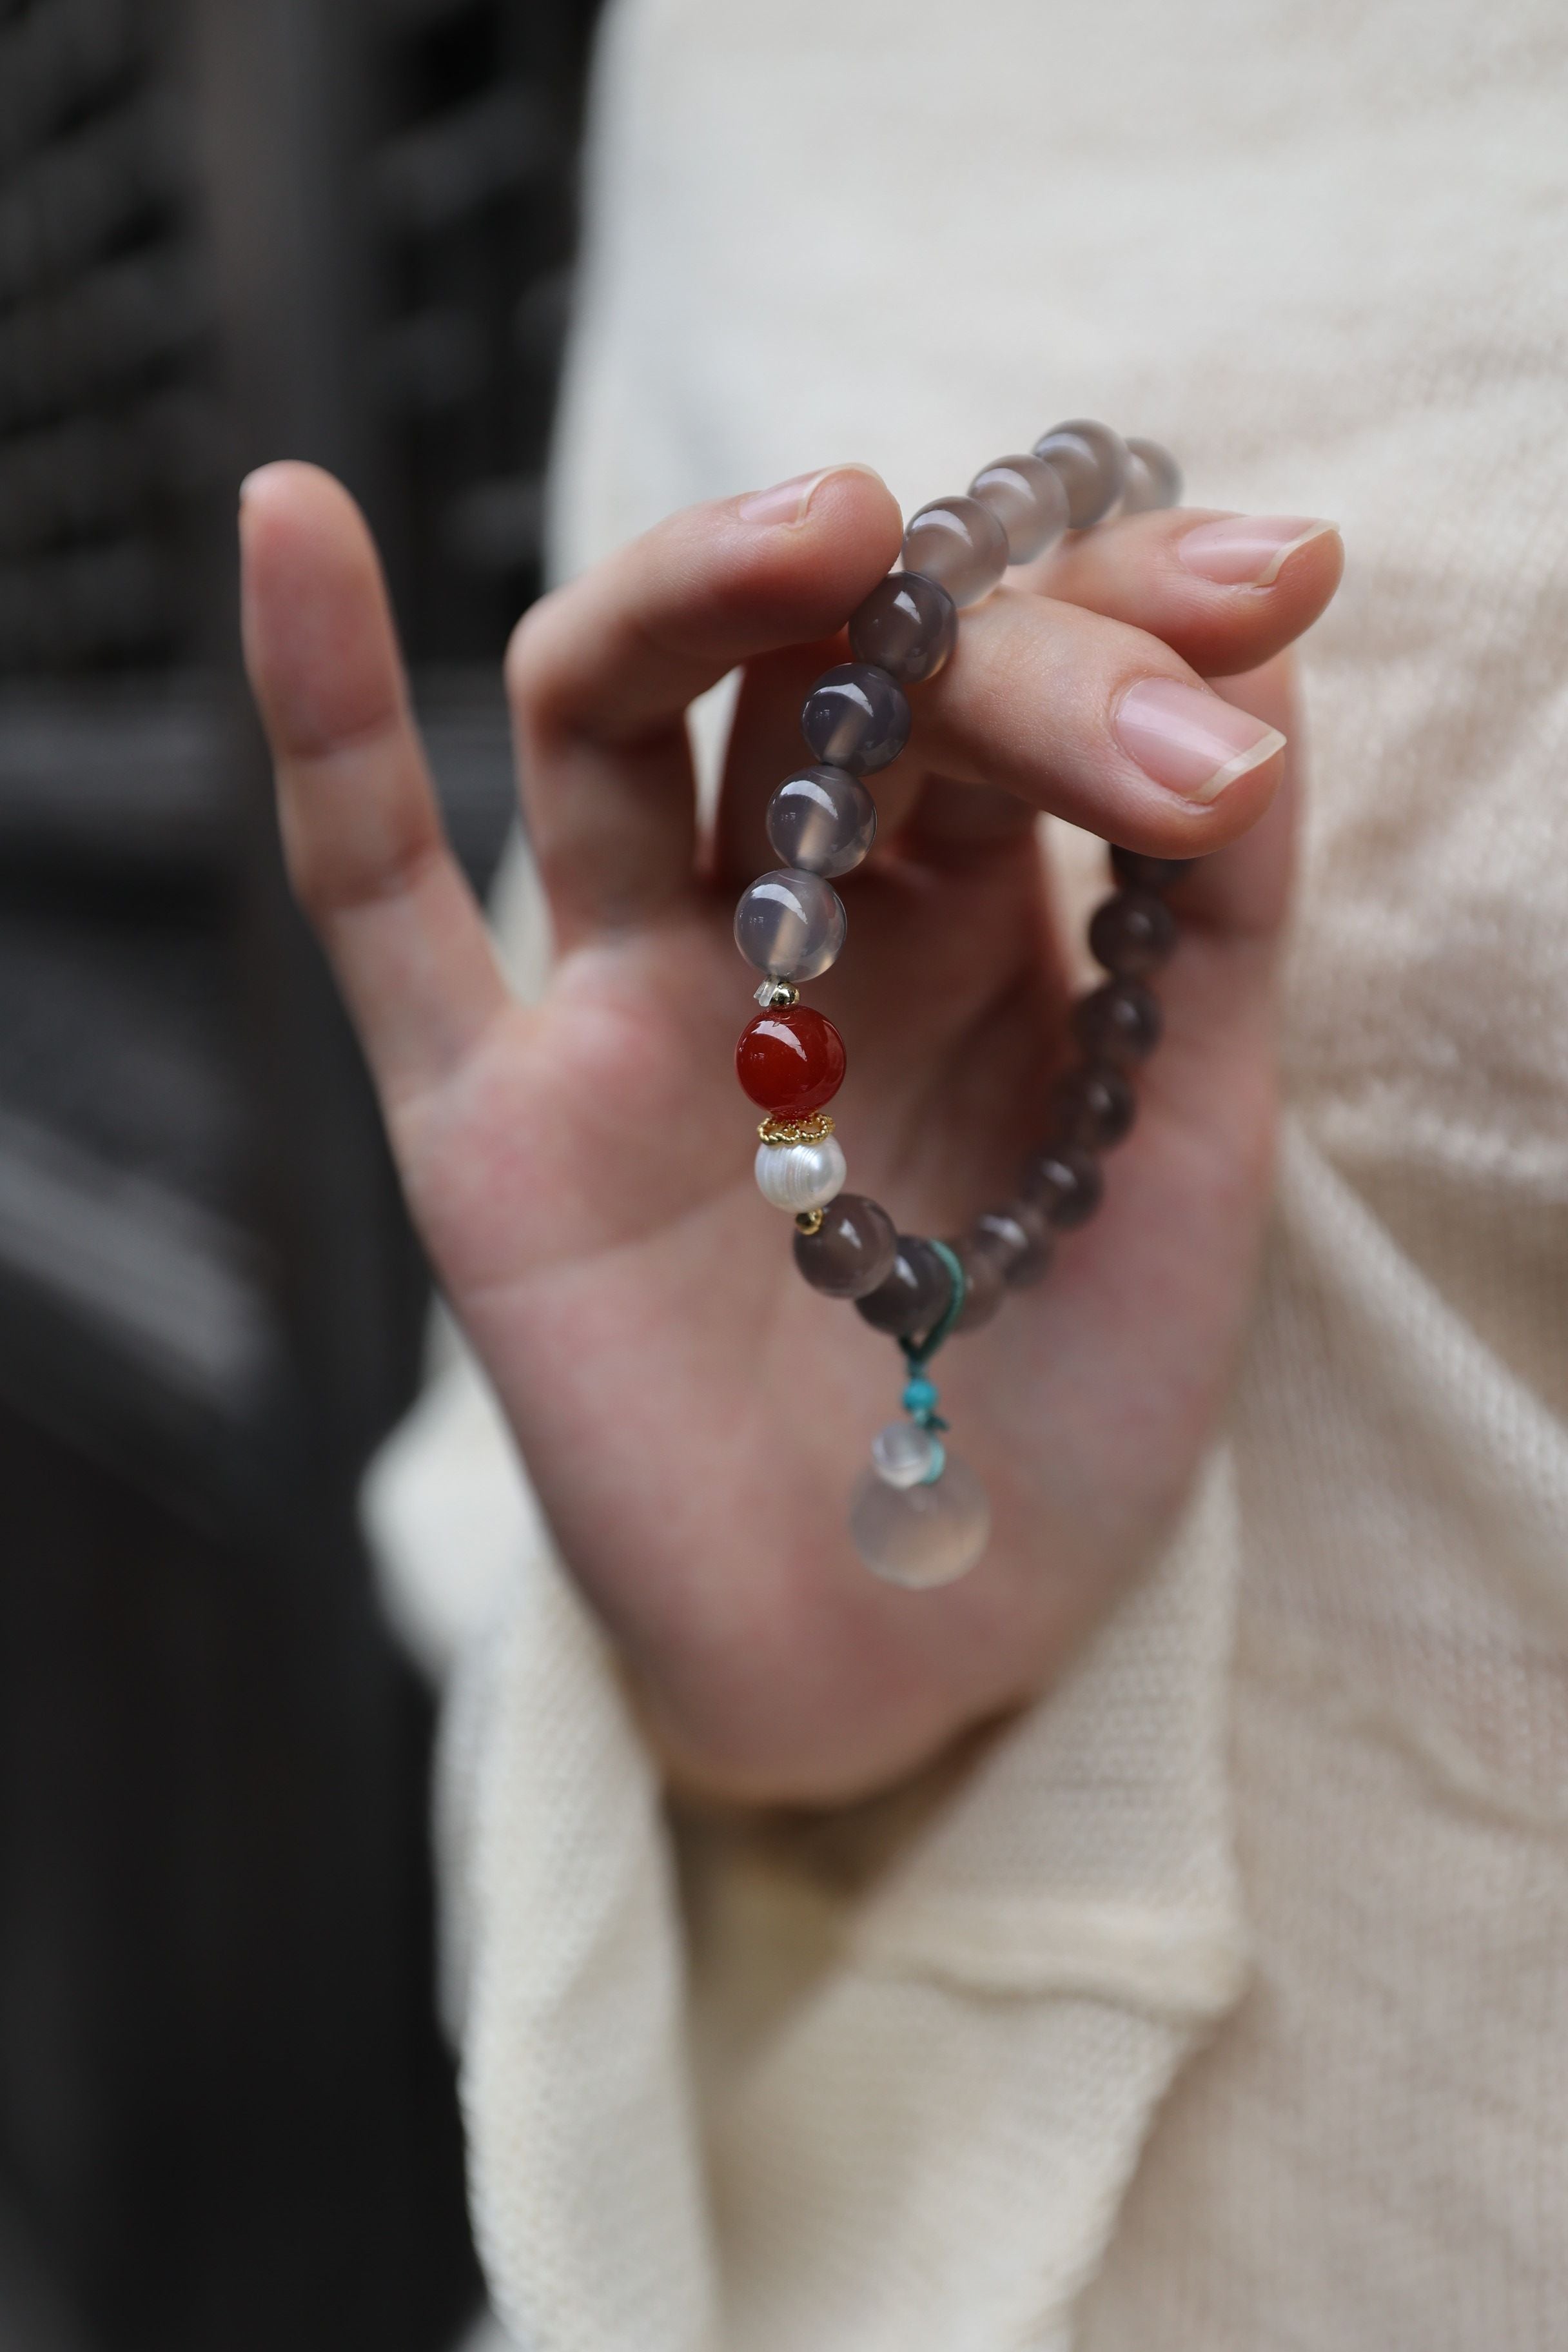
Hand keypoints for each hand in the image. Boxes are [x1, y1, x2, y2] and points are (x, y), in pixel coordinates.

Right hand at [240, 462, 1339, 1802]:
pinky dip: (319, 716)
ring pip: (615, 718)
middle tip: (1153, 702)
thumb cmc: (1067, 1401)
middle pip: (833, 682)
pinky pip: (373, 903)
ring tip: (832, 525)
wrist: (922, 1642)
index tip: (1279, 586)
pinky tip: (289, 517)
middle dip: (991, 654)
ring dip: (706, 589)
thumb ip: (1216, 916)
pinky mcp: (489, 1116)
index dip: (1130, 615)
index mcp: (964, 913)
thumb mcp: (1197, 1147)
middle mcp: (788, 923)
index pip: (1009, 681)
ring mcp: (624, 1003)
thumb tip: (1256, 644)